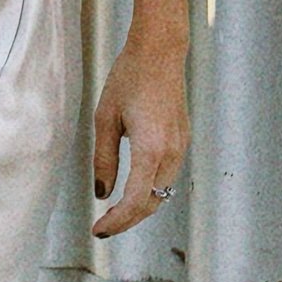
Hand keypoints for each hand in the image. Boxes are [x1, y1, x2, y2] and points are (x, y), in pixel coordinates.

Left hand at [90, 38, 189, 237]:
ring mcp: (181, 146)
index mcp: (151, 148)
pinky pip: (167, 175)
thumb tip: (102, 193)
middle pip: (152, 202)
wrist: (160, 51)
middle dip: (128, 220)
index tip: (98, 230)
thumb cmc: (129, 78)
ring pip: (163, 191)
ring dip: (140, 206)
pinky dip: (150, 189)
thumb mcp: (105, 118)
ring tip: (114, 213)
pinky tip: (132, 189)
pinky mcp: (183, 140)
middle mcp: (172, 151)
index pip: (135, 200)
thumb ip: (103, 159)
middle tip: (103, 227)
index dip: (117, 221)